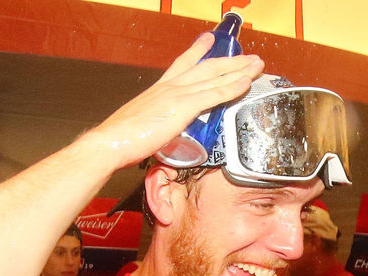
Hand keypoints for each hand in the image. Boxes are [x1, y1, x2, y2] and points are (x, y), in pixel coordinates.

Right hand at [87, 34, 263, 169]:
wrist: (111, 142)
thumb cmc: (121, 138)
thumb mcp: (142, 124)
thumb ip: (156, 123)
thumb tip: (162, 132)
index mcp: (158, 89)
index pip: (183, 64)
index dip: (198, 51)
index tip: (209, 41)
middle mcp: (169, 86)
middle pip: (206, 67)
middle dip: (229, 60)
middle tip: (248, 56)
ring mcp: (177, 94)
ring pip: (214, 77)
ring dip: (239, 70)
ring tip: (256, 65)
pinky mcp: (183, 107)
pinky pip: (213, 94)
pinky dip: (231, 87)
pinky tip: (245, 83)